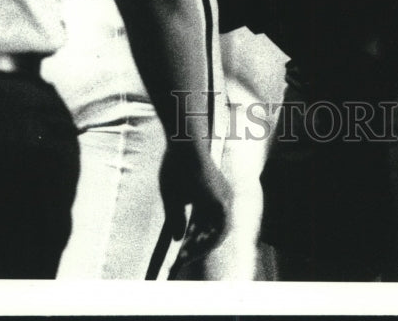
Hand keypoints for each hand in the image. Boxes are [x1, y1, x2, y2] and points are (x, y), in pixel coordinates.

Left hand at [159, 145, 230, 265]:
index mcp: (219, 205)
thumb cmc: (178, 168)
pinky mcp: (219, 185)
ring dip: (204, 233)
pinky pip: (217, 210)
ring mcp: (224, 191)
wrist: (185, 139)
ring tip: (186, 241)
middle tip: (184, 253)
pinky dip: (206, 220)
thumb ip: (176, 221)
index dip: (200, 250)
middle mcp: (226, 198)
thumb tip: (179, 238)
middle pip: (219, 230)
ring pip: (219, 221)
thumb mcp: (171, 198)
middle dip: (202, 244)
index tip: (183, 258)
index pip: (215, 237)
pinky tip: (191, 225)